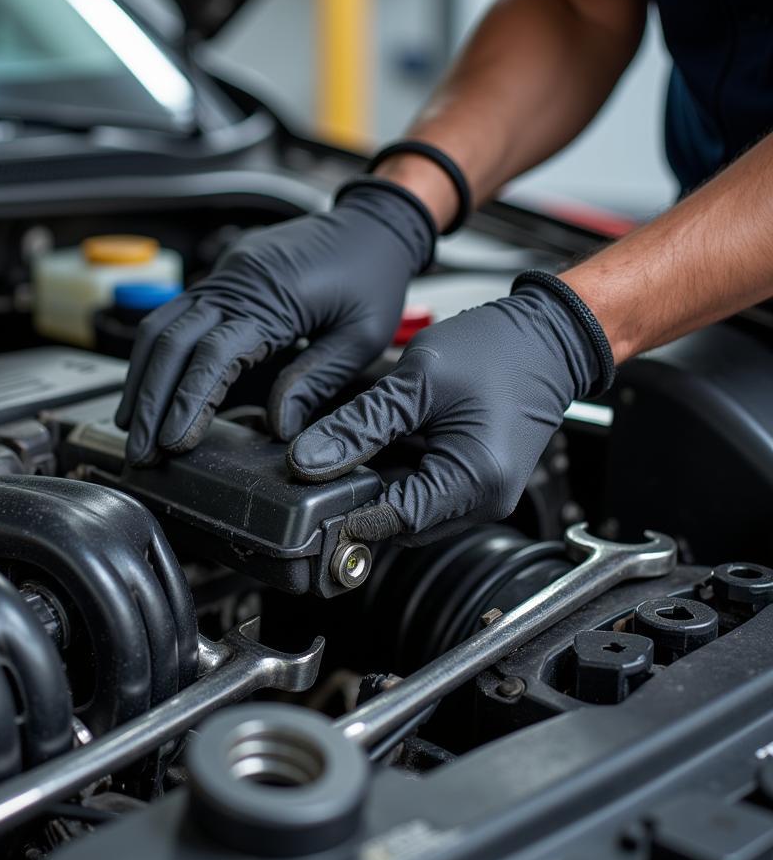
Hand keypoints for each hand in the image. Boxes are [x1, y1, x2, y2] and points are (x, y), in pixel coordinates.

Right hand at [115, 179, 435, 464]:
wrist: (373, 222)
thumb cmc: (373, 277)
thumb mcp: (363, 336)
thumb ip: (316, 380)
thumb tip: (278, 428)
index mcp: (274, 296)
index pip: (214, 355)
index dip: (189, 402)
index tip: (172, 442)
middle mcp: (237, 280)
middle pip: (173, 342)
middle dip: (150, 400)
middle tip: (140, 451)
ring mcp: (225, 275)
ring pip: (163, 326)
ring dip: (142, 379)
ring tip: (131, 427)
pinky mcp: (224, 277)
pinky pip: (175, 314)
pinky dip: (157, 354)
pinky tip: (149, 387)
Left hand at [287, 277, 611, 543]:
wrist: (549, 336)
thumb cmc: (499, 349)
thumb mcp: (416, 382)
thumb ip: (359, 425)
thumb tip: (309, 461)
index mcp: (473, 481)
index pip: (392, 522)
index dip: (346, 511)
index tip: (309, 494)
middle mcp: (484, 501)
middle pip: (401, 522)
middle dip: (361, 497)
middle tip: (323, 465)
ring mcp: (483, 494)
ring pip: (411, 508)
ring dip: (380, 483)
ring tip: (357, 445)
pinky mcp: (477, 480)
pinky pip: (428, 490)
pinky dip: (401, 472)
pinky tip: (386, 441)